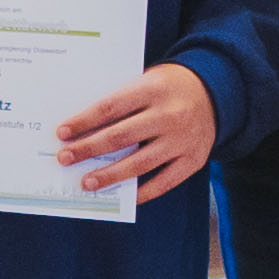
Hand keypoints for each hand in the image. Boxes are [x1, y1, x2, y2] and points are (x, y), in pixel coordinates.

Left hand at [54, 61, 218, 196]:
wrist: (216, 93)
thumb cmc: (167, 87)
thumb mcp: (146, 81)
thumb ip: (122, 101)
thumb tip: (83, 129)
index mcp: (153, 89)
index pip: (110, 107)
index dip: (84, 122)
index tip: (62, 133)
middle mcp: (169, 115)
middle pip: (121, 137)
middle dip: (88, 149)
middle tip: (65, 158)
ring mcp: (183, 140)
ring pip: (140, 163)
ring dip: (110, 175)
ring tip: (87, 182)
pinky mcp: (193, 160)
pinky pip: (164, 182)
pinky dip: (143, 192)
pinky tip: (124, 196)